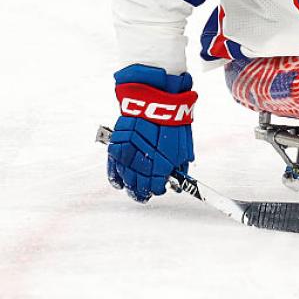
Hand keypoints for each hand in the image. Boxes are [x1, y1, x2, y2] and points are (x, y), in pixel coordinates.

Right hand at [108, 81, 196, 201]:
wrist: (154, 103)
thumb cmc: (171, 124)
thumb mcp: (184, 147)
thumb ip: (181, 165)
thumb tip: (179, 177)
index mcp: (161, 167)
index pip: (156, 187)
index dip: (159, 189)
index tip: (161, 188)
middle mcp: (142, 166)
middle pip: (139, 187)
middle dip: (144, 192)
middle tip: (147, 194)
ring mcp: (127, 158)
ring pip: (126, 181)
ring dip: (131, 188)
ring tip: (135, 192)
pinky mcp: (116, 149)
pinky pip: (113, 170)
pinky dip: (116, 178)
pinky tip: (120, 184)